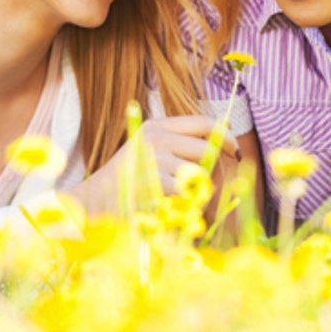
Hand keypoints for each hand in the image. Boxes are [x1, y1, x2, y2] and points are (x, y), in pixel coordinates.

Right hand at [68, 115, 237, 212]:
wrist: (95, 202)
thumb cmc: (127, 183)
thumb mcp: (150, 152)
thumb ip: (179, 146)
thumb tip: (223, 144)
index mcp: (157, 126)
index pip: (203, 122)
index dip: (225, 136)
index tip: (235, 151)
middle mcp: (157, 137)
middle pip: (207, 147)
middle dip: (219, 168)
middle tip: (217, 186)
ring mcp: (156, 157)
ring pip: (201, 173)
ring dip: (201, 191)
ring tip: (185, 201)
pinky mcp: (156, 180)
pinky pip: (189, 192)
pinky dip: (188, 205)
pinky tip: (174, 209)